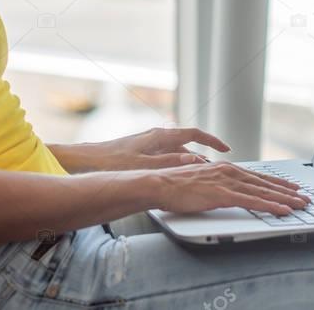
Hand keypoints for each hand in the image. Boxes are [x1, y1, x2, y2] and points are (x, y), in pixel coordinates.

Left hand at [50, 127, 230, 171]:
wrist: (87, 160)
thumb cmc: (114, 161)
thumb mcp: (146, 166)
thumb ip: (172, 163)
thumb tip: (196, 161)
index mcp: (161, 136)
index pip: (194, 134)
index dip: (212, 141)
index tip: (226, 149)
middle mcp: (157, 137)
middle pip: (187, 145)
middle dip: (202, 157)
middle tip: (215, 171)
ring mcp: (150, 144)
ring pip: (177, 152)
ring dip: (188, 163)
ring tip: (197, 178)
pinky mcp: (142, 152)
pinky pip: (166, 157)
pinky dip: (176, 166)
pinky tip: (174, 179)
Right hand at [153, 162, 309, 215]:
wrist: (159, 183)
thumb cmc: (175, 185)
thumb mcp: (201, 182)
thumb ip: (216, 185)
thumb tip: (225, 192)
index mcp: (225, 168)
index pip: (257, 176)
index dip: (276, 183)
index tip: (290, 188)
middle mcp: (229, 171)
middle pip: (265, 182)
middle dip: (287, 191)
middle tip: (304, 197)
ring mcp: (227, 182)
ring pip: (263, 191)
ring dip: (284, 199)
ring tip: (300, 205)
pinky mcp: (223, 194)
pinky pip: (252, 202)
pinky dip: (270, 206)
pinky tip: (282, 210)